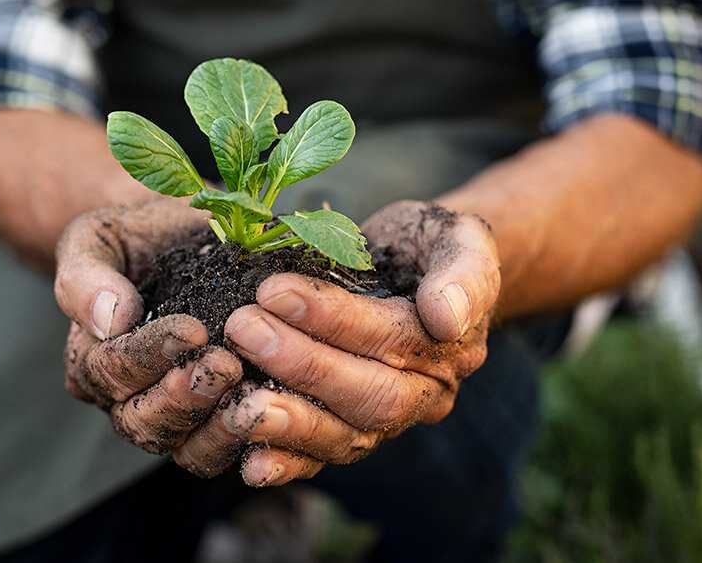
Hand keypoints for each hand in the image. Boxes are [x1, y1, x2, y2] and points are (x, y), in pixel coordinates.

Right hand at [54, 199, 243, 453]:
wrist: (182, 238)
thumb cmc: (136, 237)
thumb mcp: (99, 239)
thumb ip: (87, 276)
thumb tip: (110, 319)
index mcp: (92, 358)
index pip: (113, 370)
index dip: (151, 354)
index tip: (193, 329)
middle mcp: (125, 399)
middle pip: (144, 420)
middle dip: (185, 397)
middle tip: (226, 365)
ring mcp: (172, 417)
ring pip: (185, 448)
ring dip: (218, 428)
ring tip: (250, 395)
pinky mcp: (215, 423)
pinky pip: (226, 450)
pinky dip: (250, 440)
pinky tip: (278, 415)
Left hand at [170, 201, 498, 484]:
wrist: (418, 269)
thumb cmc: (430, 246)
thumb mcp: (460, 238)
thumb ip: (464, 272)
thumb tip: (447, 318)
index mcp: (453, 347)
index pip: (392, 338)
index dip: (332, 318)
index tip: (273, 289)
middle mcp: (426, 394)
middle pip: (368, 395)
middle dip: (301, 365)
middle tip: (243, 328)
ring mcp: (390, 420)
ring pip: (346, 435)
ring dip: (290, 421)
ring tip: (237, 400)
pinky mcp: (354, 431)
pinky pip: (325, 457)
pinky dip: (288, 463)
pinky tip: (250, 463)